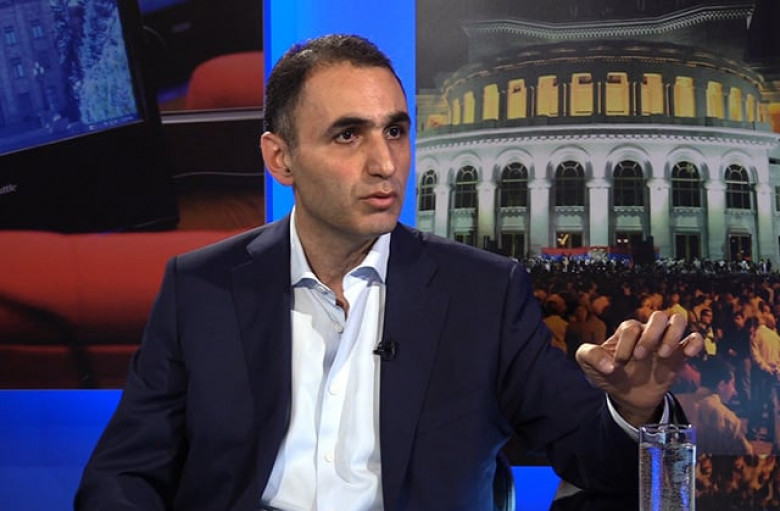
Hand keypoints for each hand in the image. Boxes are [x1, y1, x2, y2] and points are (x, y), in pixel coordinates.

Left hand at [575, 311, 702, 426]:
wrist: (626, 395)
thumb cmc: (608, 374)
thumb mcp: (589, 365)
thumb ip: (589, 356)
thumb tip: (609, 366)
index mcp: (628, 330)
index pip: (631, 328)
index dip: (625, 345)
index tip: (619, 363)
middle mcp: (648, 332)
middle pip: (658, 316)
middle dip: (650, 336)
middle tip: (640, 357)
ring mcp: (665, 342)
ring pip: (678, 320)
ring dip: (672, 336)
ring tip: (662, 355)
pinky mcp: (679, 356)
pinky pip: (694, 339)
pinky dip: (695, 342)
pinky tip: (687, 353)